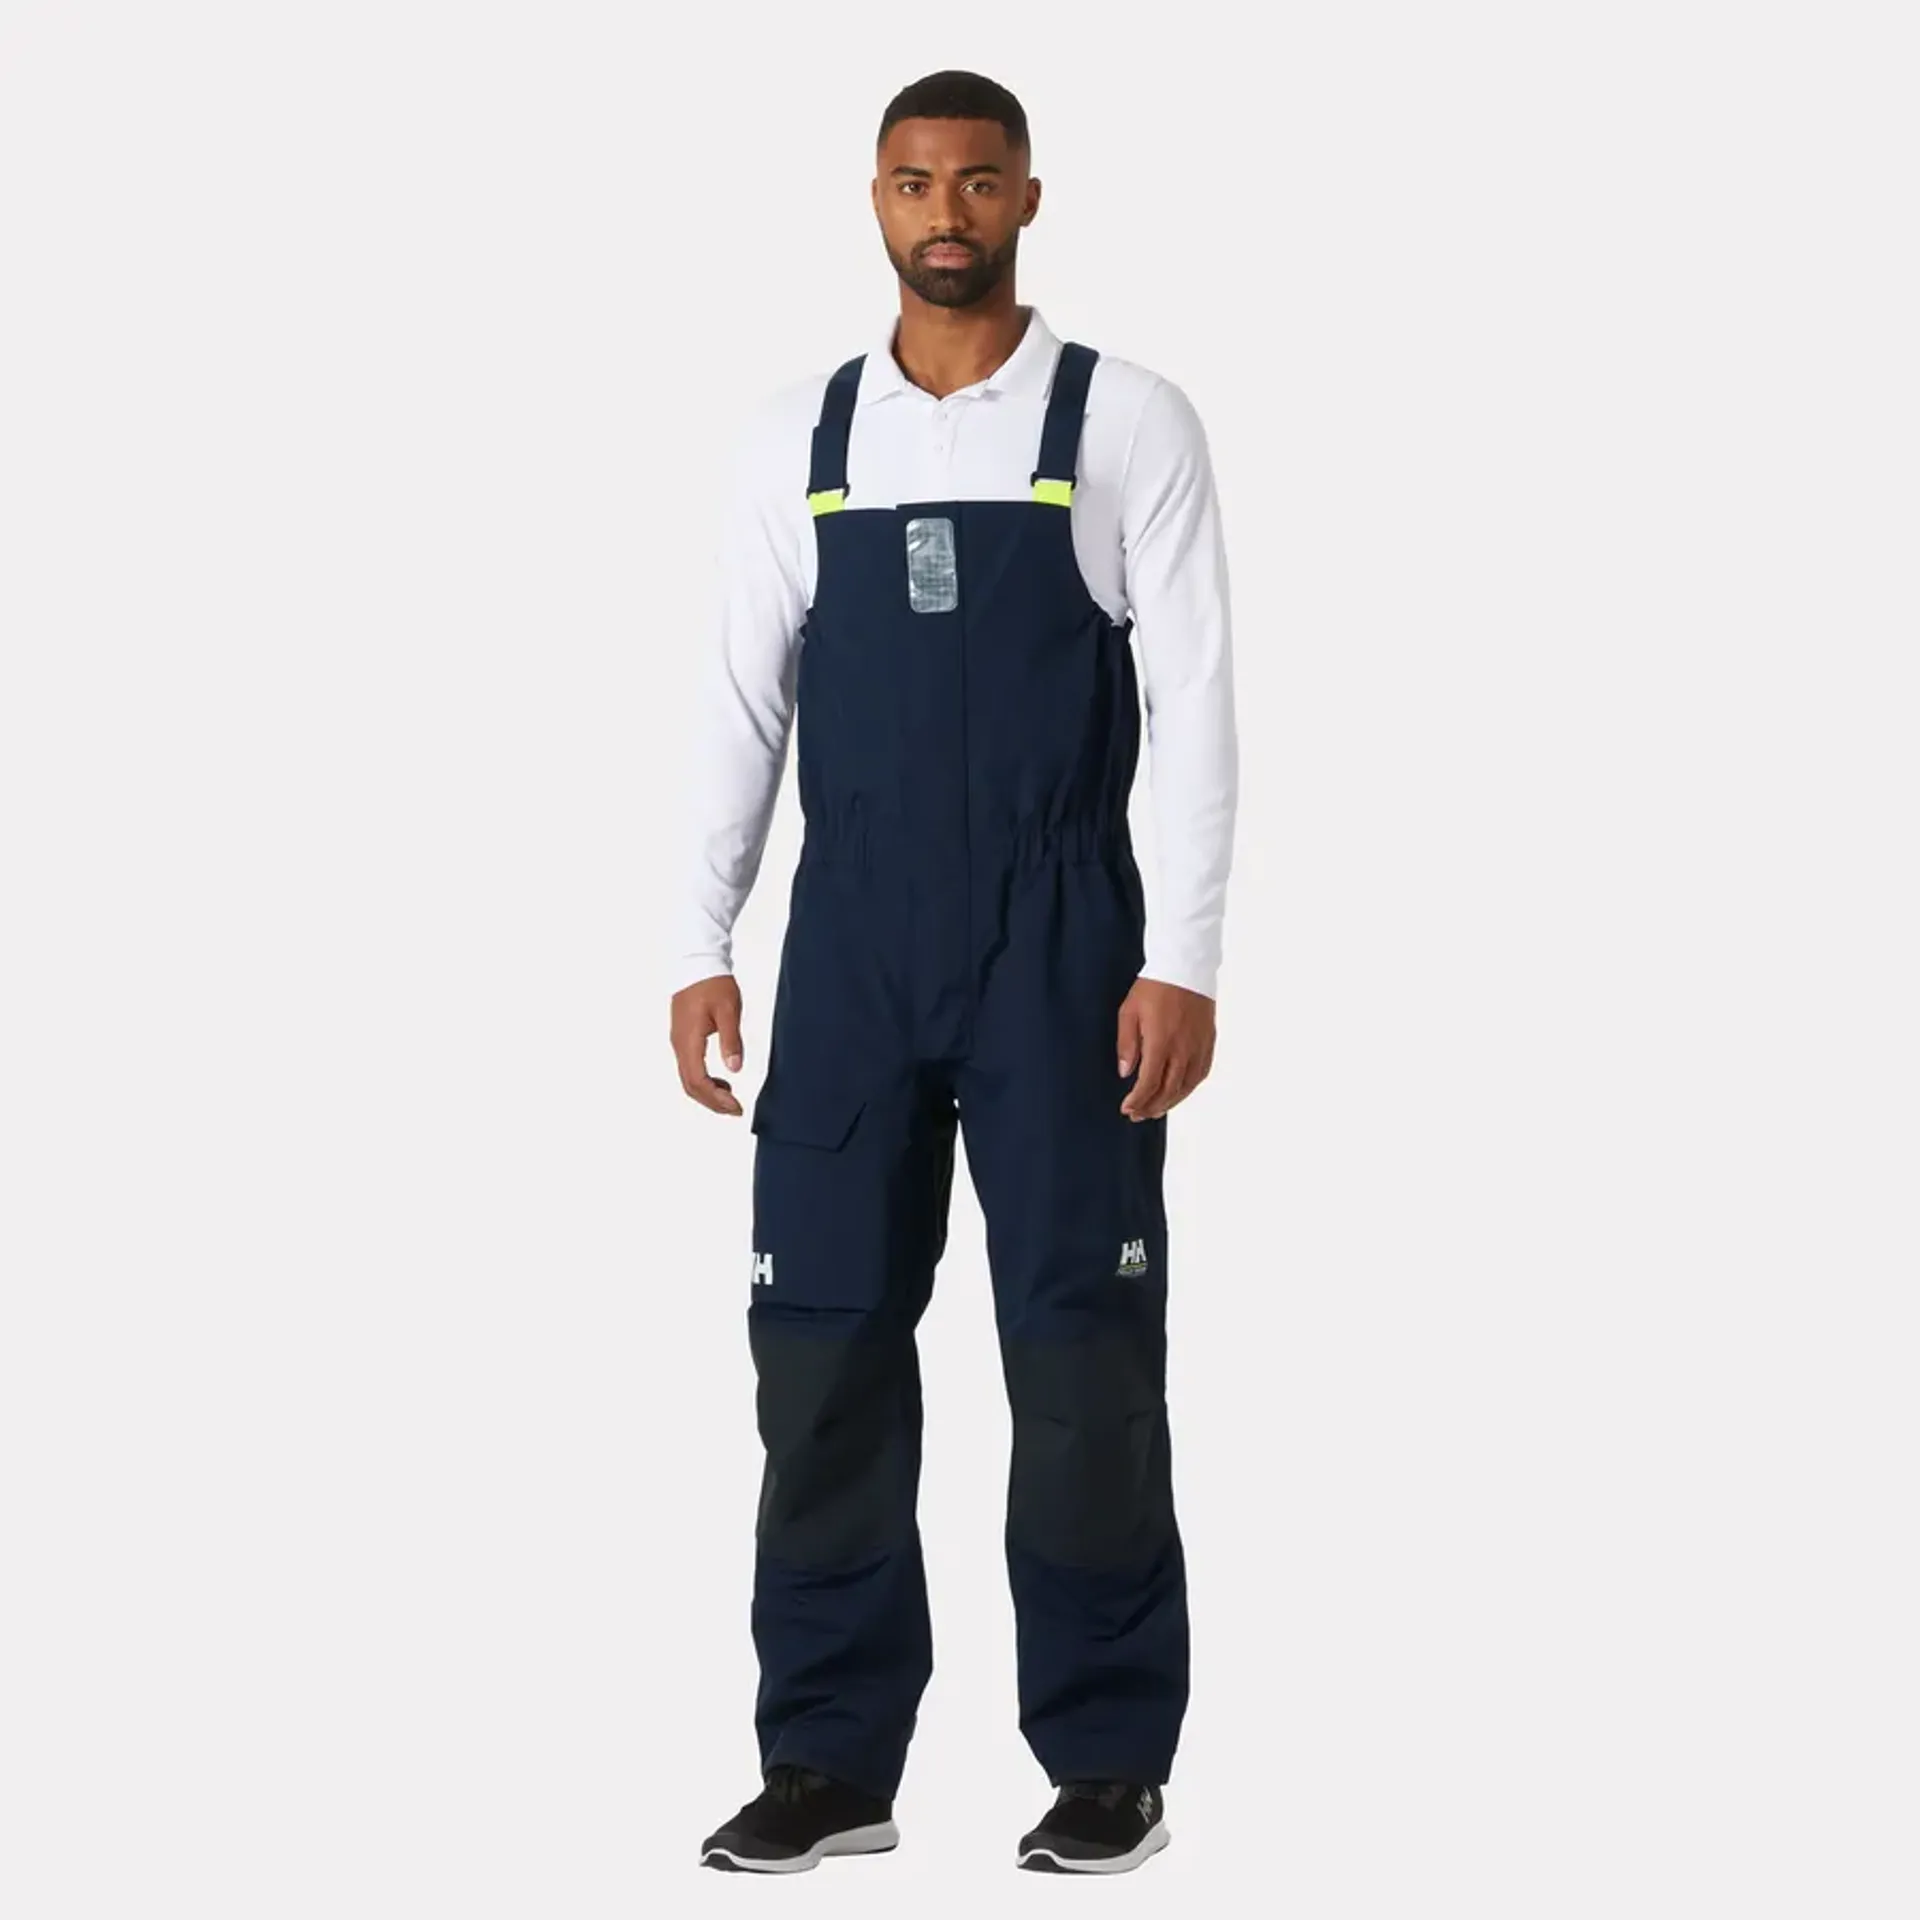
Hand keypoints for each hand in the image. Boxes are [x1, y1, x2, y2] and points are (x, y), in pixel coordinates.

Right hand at [671, 974, 745, 1115]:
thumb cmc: (713, 984)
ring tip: (731, 1099)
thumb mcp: (729, 1010)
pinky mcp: (683, 1038)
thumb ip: (731, 1040)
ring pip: (688, 1079)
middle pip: (690, 1086)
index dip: (716, 1099)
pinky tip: (722, 1081)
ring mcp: (679, 1042)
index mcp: (688, 1040)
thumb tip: (735, 1069)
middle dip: (712, 1103)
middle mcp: (679, 1045)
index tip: (737, 1107)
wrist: (696, 963)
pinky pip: (690, 1068)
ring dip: (708, 1094)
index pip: (698, 1081)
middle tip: (736, 1110)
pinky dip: (704, 1081)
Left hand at [1117, 977, 1215, 1120]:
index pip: (1149, 1084)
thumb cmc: (1154, 987)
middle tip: (1137, 1114)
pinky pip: (1201, 1074)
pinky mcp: (1208, 1042)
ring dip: (1170, 1102)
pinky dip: (1189, 1088)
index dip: (1137, 1101)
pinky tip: (1179, 1093)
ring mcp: (1198, 1047)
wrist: (1186, 967)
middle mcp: (1182, 1050)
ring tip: (1155, 1110)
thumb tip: (1125, 1072)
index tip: (1126, 1108)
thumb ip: (1127, 1044)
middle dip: (1150, 1106)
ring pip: (1186, 1086)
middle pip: (1168, 1091)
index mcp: (1160, 1043)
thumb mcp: (1129, 1012)